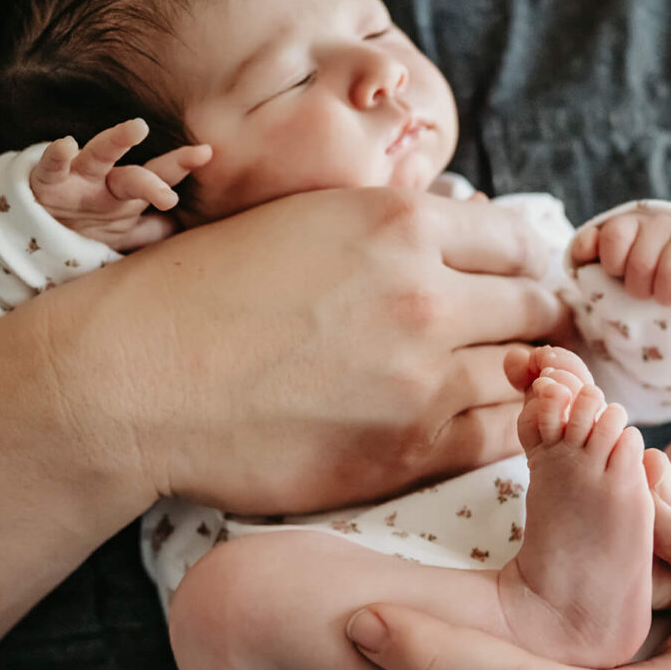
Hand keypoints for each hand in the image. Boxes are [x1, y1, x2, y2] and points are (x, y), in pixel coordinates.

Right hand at [29, 118, 211, 250]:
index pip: (159, 176)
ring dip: (117, 141)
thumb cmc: (86, 225)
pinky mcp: (47, 182)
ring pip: (98, 156)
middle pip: (136, 173)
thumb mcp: (121, 234)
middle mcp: (106, 181)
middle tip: (189, 159)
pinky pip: (52, 167)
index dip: (181, 165)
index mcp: (127, 194)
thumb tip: (185, 231)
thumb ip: (152, 232)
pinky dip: (57, 155)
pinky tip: (66, 144)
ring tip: (138, 128)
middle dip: (161, 170)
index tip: (206, 152)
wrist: (35, 228)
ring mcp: (77, 178)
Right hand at [34, 186, 569, 515]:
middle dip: (534, 320)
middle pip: (537, 305)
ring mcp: (422, 378)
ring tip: (509, 387)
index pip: (515, 238)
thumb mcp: (300, 219)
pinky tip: (487, 425)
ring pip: (531, 373)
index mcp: (397, 224)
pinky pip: (504, 436)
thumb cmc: (199, 295)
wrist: (133, 381)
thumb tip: (457, 230)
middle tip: (520, 340)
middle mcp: (424, 295)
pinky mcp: (409, 450)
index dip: (517, 265)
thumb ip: (384, 229)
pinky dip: (509, 429)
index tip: (510, 287)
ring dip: (527, 379)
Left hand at [567, 206, 670, 304]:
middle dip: (639, 287)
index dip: (614, 263)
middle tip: (645, 293)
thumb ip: (588, 252)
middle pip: (641, 260)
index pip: (615, 235)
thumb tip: (587, 245)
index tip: (617, 274)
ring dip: (665, 292)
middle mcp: (661, 223)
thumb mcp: (606, 267)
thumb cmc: (637, 280)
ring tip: (666, 297)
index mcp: (631, 224)